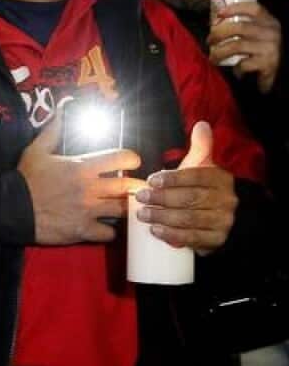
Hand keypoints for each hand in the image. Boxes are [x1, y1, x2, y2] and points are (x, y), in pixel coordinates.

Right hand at [17, 111, 141, 244]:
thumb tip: (63, 106)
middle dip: (135, 186)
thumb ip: (54, 129)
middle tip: (132, 187)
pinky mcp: (83, 230)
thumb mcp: (37, 150)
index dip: (132, 159)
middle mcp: (90, 189)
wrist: (10, 209)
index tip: (131, 163)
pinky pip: (109, 233)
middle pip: (129, 187)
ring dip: (124, 208)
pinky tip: (103, 226)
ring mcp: (88, 211)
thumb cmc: (25, 179)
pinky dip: (108, 230)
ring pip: (123, 210)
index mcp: (82, 167)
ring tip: (120, 206)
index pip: (122, 158)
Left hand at [133, 121, 236, 255]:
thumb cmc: (203, 189)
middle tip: (140, 197)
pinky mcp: (216, 240)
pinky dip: (173, 235)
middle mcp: (225, 200)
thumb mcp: (202, 168)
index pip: (196, 177)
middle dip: (162, 198)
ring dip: (163, 217)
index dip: (172, 178)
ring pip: (190, 219)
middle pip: (191, 199)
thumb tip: (202, 125)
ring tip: (143, 215)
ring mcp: (222, 221)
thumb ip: (200, 148)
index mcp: (220, 180)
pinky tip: (156, 231)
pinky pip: (193, 238)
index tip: (151, 180)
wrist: (224, 217)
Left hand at [209, 2, 281, 93]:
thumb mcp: (260, 35)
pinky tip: (235, 70)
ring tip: (213, 58)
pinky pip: (243, 63)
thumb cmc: (264, 52)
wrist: (281, 72)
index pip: (255, 9)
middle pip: (240, 27)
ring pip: (237, 45)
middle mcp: (272, 33)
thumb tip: (216, 24)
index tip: (219, 13)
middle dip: (218, 33)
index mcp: (270, 22)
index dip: (235, 8)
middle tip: (209, 41)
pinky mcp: (268, 64)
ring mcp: (270, 48)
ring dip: (219, 52)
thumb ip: (246, 28)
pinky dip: (236, 68)